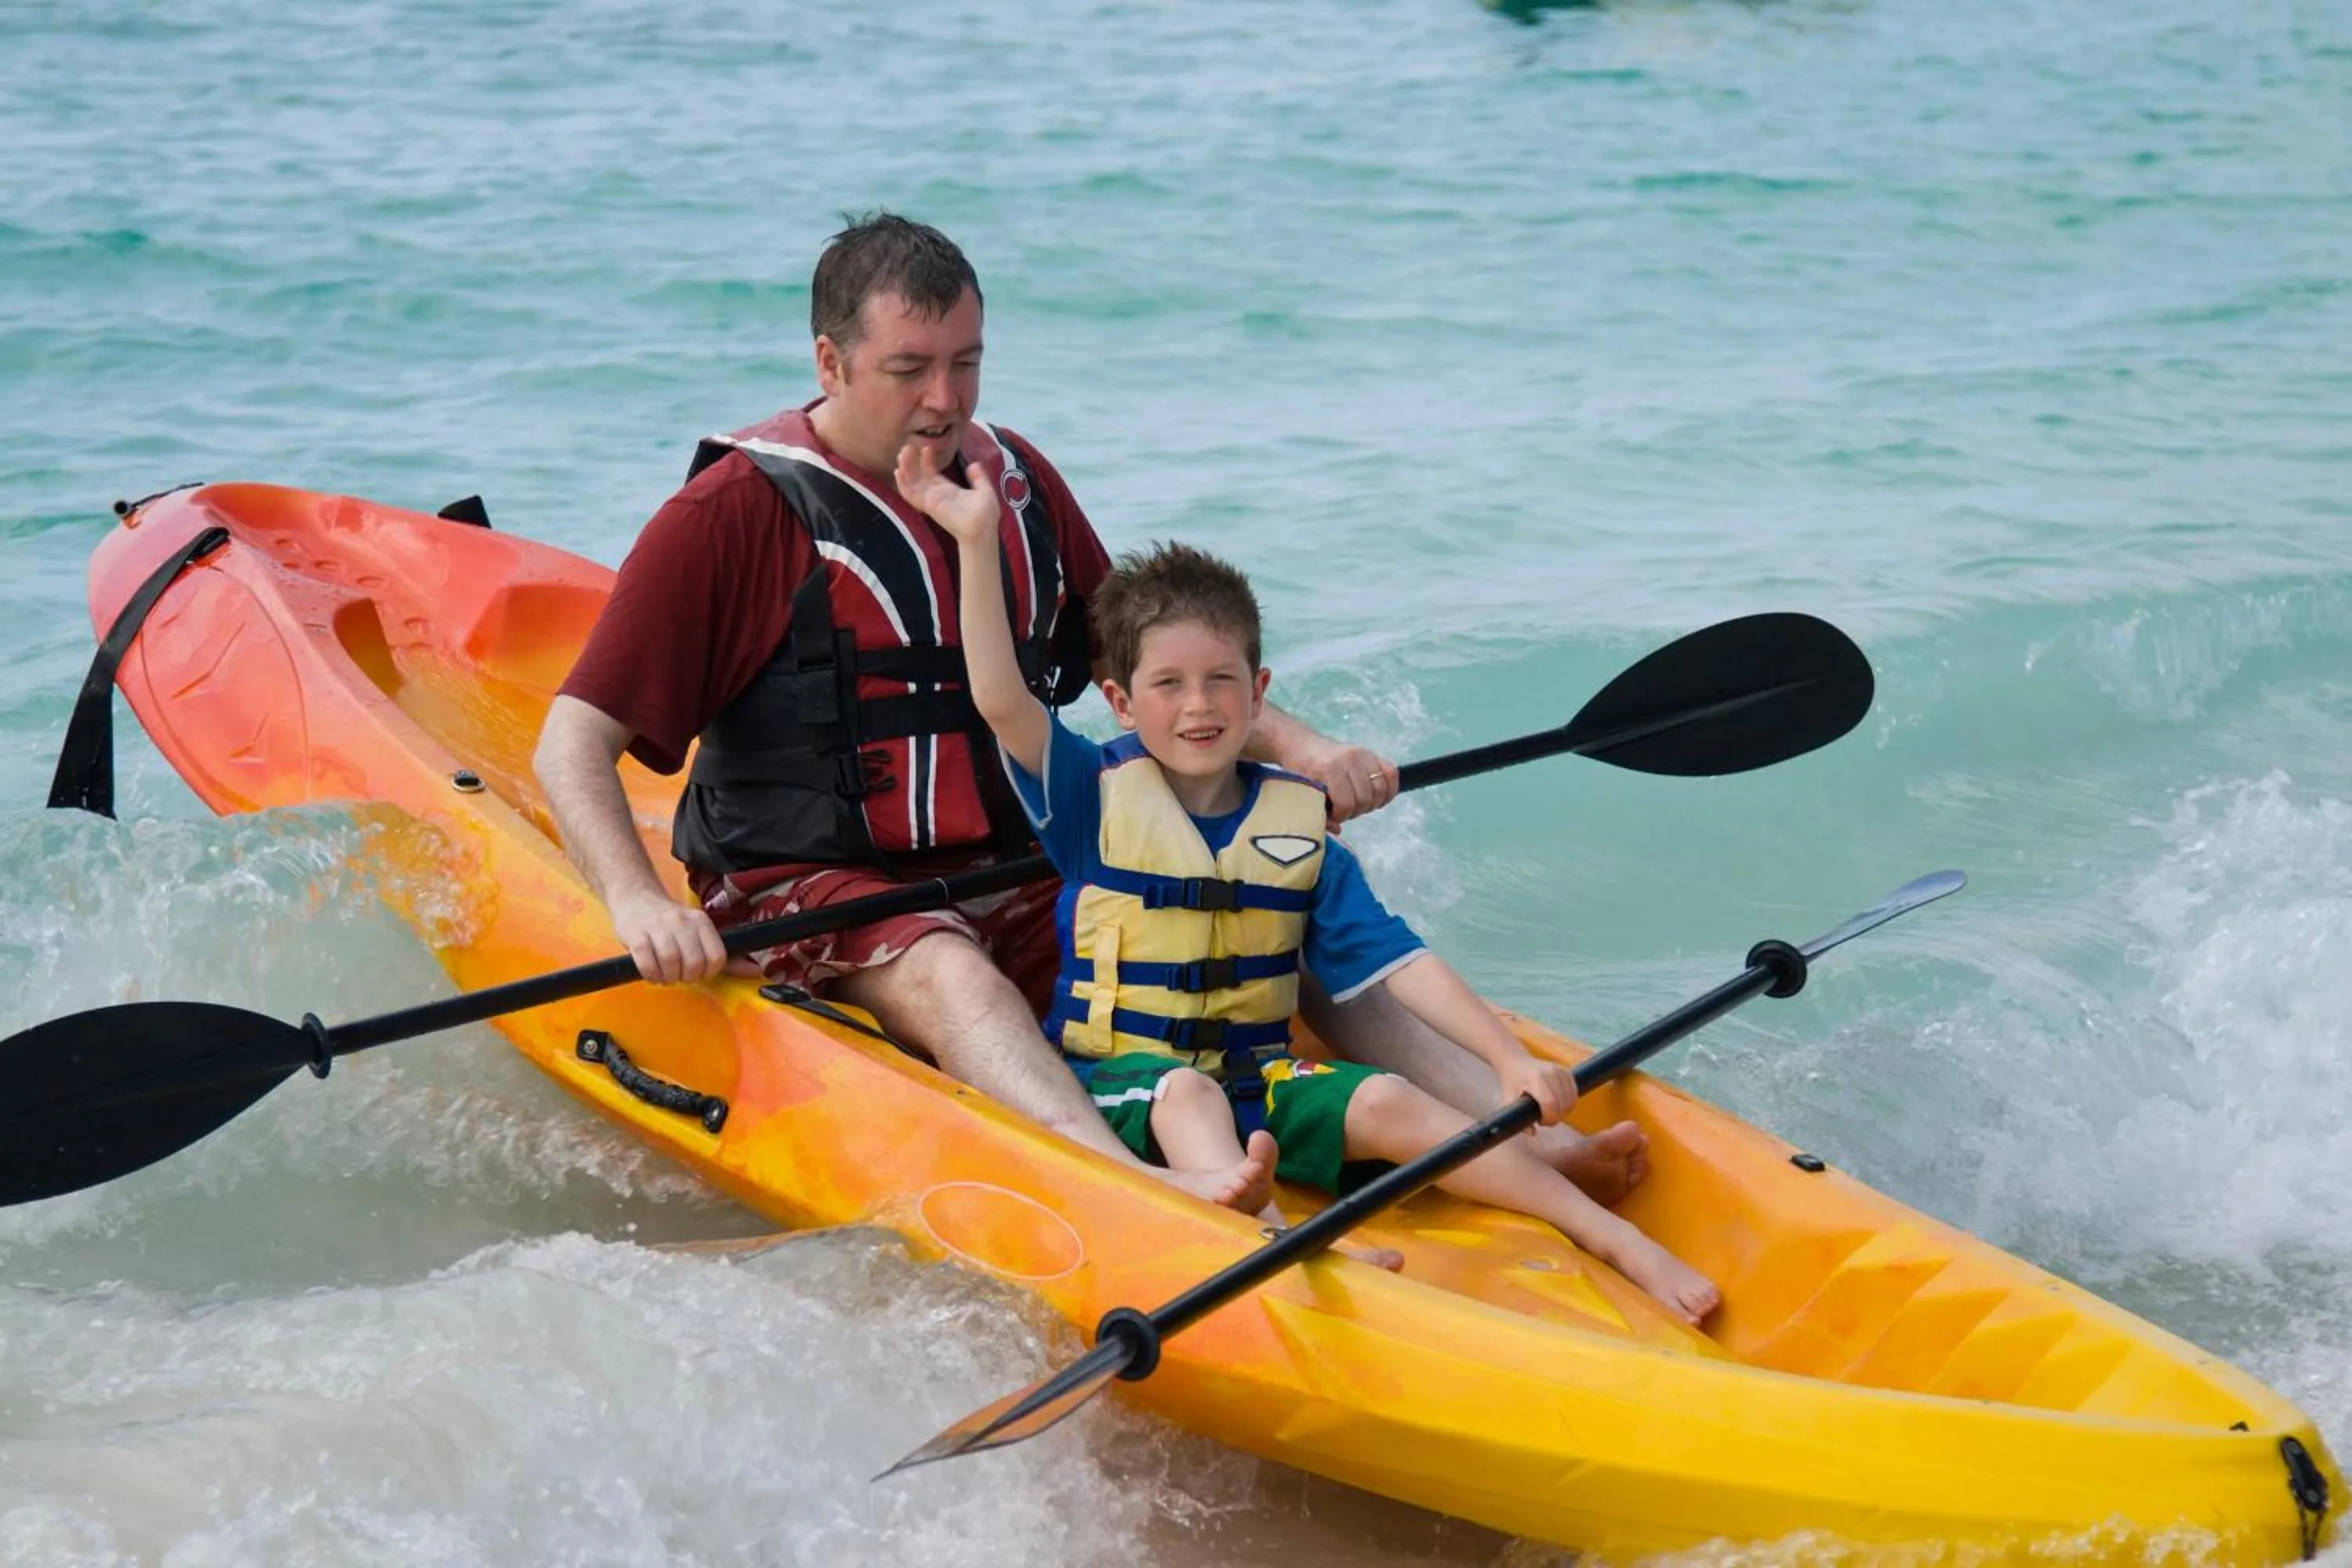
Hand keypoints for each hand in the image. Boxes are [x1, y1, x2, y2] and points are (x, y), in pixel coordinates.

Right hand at [610, 891, 728, 983]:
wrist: (635, 898)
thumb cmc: (670, 923)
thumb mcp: (697, 931)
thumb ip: (722, 954)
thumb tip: (756, 972)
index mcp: (702, 921)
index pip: (717, 957)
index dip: (708, 972)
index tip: (698, 972)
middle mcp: (682, 922)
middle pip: (694, 963)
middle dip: (688, 977)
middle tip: (679, 974)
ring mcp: (658, 928)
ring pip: (671, 963)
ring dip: (668, 977)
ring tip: (665, 974)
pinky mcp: (637, 936)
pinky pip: (648, 965)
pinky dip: (651, 975)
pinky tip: (652, 972)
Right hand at [893, 441, 999, 544]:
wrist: (982, 529)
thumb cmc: (985, 515)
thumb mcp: (984, 490)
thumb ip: (979, 478)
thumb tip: (974, 464)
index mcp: (948, 490)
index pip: (932, 472)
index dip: (927, 460)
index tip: (927, 447)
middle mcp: (936, 494)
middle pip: (918, 476)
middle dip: (912, 461)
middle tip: (908, 446)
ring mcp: (930, 500)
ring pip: (912, 482)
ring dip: (905, 468)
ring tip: (903, 452)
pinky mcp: (928, 505)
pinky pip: (910, 495)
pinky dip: (903, 484)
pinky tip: (898, 471)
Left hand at [1292, 735, 1399, 823]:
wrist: (1302, 745)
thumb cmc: (1301, 771)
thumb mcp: (1303, 792)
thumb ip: (1317, 813)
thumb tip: (1338, 829)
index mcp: (1329, 769)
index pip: (1346, 803)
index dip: (1341, 815)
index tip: (1334, 816)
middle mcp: (1349, 759)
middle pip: (1365, 799)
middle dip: (1355, 811)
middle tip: (1344, 810)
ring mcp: (1363, 755)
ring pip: (1380, 789)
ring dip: (1371, 803)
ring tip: (1357, 803)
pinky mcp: (1373, 754)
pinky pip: (1391, 775)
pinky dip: (1388, 790)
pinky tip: (1375, 797)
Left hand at [1493, 1054, 1576, 1126]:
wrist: (1517, 1062)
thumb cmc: (1511, 1082)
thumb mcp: (1509, 1099)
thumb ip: (1517, 1117)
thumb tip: (1533, 1133)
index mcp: (1535, 1079)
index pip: (1550, 1103)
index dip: (1549, 1118)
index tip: (1541, 1121)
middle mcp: (1550, 1073)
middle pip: (1563, 1104)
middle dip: (1556, 1117)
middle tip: (1545, 1119)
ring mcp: (1560, 1070)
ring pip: (1571, 1100)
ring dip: (1564, 1111)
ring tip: (1550, 1111)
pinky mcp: (1567, 1071)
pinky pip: (1574, 1093)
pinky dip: (1569, 1103)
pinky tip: (1558, 1105)